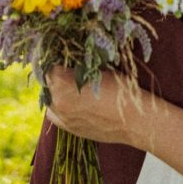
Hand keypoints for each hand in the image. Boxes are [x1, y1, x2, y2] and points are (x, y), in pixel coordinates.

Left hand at [46, 65, 164, 148]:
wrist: (134, 120)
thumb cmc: (120, 89)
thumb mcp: (99, 68)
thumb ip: (79, 63)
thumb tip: (70, 54)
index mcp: (63, 83)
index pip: (49, 65)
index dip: (57, 58)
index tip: (64, 54)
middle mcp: (58, 102)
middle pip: (48, 82)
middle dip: (56, 74)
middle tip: (68, 68)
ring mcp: (63, 118)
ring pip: (49, 99)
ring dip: (56, 90)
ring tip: (69, 84)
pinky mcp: (69, 129)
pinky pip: (54, 114)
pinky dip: (59, 106)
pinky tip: (70, 100)